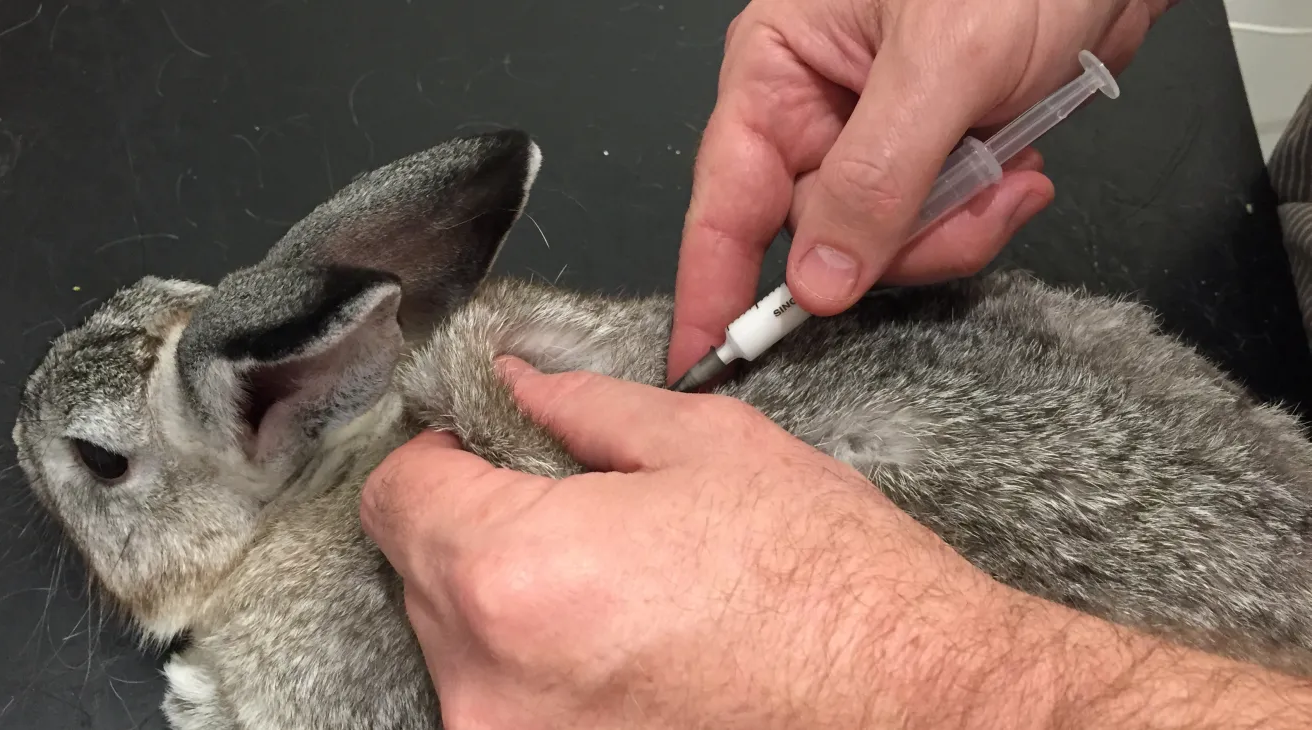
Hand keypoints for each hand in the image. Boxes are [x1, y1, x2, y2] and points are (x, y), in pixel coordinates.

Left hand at [363, 358, 1311, 729]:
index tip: (484, 450)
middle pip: (423, 573)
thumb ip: (585, 411)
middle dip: (483, 528)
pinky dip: (549, 670)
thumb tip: (518, 386)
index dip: (440, 456)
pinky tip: (634, 650)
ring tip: (629, 593)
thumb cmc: (839, 589)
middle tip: (581, 515)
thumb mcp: (712, 451)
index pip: (394, 495)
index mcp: (520, 572)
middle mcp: (494, 683)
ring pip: (464, 646)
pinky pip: (511, 702)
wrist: (927, 708)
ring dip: (519, 606)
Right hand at [668, 0, 1178, 380]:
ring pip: (880, 246)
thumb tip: (817, 282)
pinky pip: (931, 229)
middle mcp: (814, 108)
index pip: (726, 198)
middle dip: (892, 249)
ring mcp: (873, 138)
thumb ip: (874, 179)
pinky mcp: (929, 156)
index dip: (711, 285)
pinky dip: (978, 218)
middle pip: (816, 237)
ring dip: (951, 231)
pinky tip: (1018, 172)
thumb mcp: (944, 63)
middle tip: (965, 212)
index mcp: (779, 67)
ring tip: (1009, 175)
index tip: (699, 360)